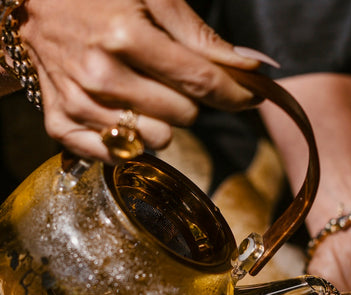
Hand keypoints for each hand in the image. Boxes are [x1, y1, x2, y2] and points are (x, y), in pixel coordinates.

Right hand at [18, 0, 261, 161]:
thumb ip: (201, 36)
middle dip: (189, 99)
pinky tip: (124, 114)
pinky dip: (130, 140)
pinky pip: (118, 155)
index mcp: (126, 36)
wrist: (30, 8)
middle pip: (184, 117)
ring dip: (162, 121)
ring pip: (157, 140)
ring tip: (143, 92)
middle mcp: (101, 76)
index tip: (251, 97)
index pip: (201, 82)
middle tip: (170, 77)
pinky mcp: (63, 125)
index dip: (235, 94)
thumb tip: (251, 66)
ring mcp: (80, 105)